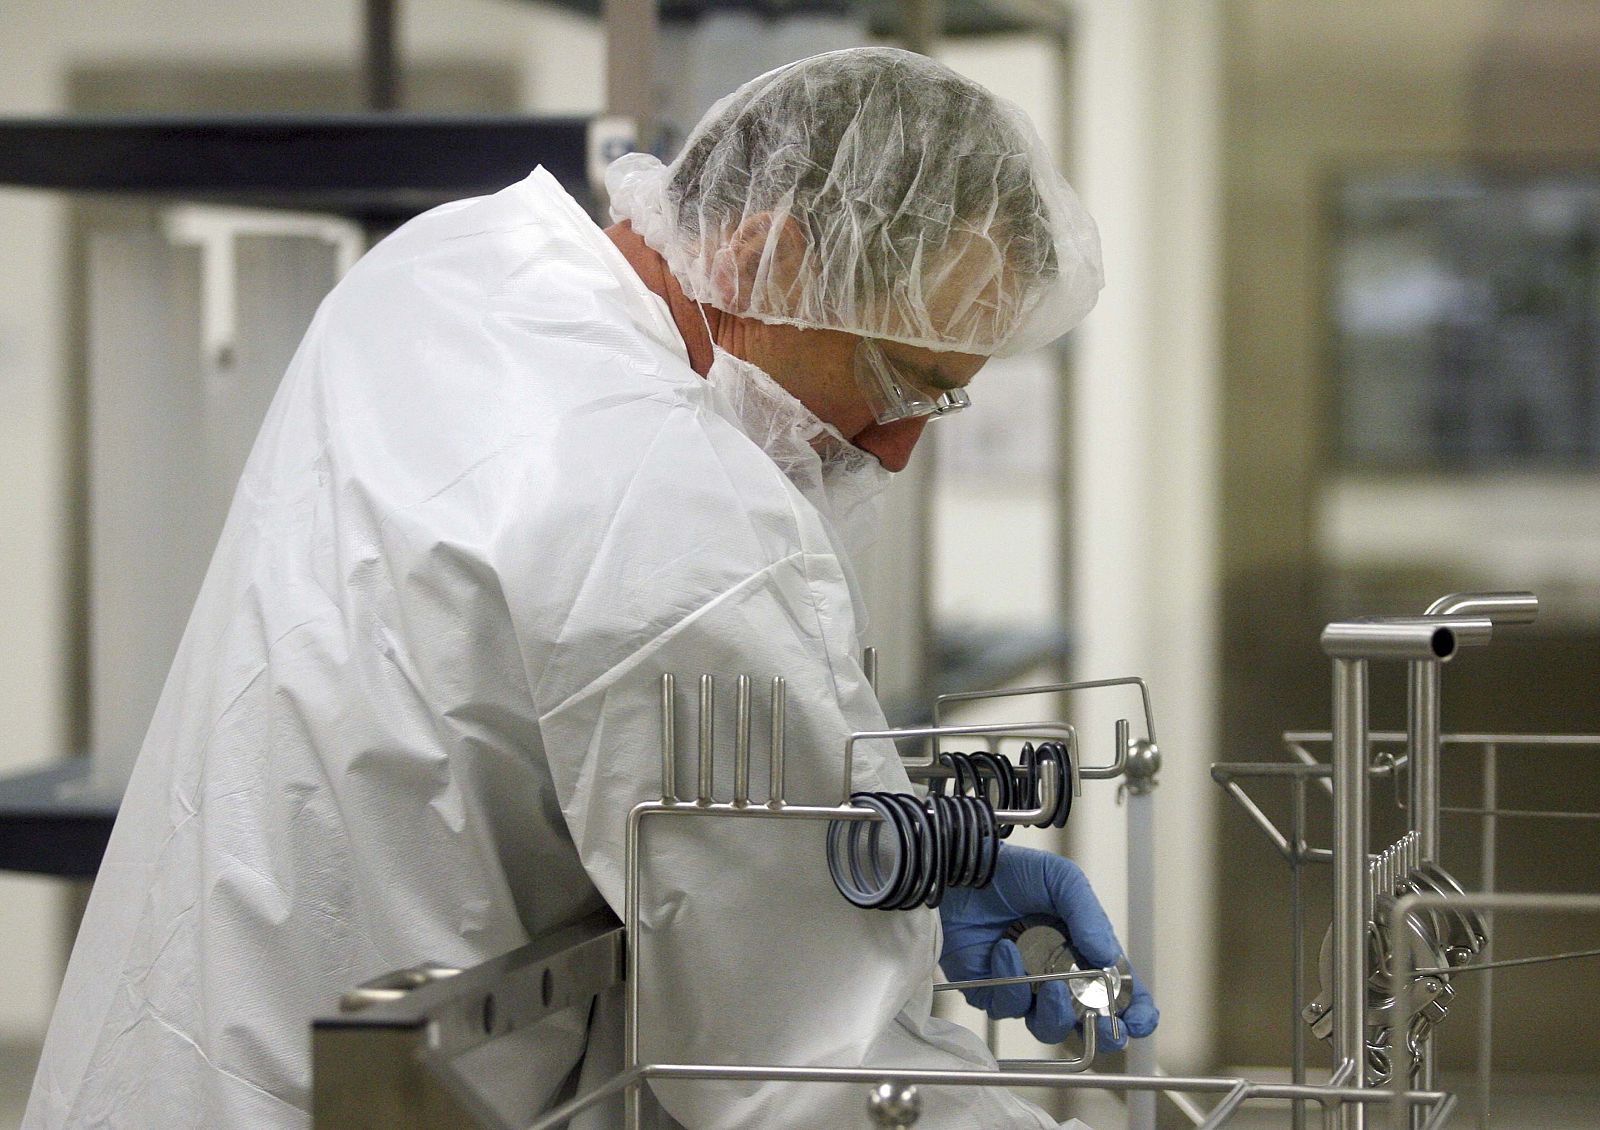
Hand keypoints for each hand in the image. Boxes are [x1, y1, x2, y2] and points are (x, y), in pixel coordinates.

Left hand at [937, 843, 1158, 1047]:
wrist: (958, 870)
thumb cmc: (1010, 871)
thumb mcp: (1060, 880)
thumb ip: (1088, 916)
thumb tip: (1109, 959)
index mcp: (1080, 948)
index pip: (1115, 988)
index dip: (1132, 1009)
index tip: (1140, 1019)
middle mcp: (1055, 973)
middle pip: (1085, 1020)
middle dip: (1102, 1033)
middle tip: (1108, 1028)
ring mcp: (1022, 986)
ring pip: (1047, 1024)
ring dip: (1056, 1012)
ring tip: (1054, 984)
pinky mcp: (988, 991)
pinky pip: (1006, 1007)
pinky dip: (1010, 983)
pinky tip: (1005, 950)